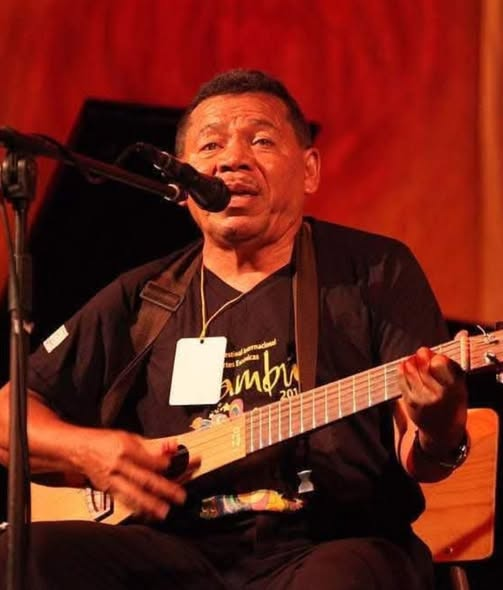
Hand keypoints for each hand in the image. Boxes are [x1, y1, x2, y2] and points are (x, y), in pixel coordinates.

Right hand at [74, 429, 197, 520]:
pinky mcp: (107, 490)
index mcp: (124, 448)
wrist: (79, 450)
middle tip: (179, 496)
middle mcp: (118, 466)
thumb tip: (172, 446)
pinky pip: (124, 499)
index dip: (163, 464)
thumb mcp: (129, 437)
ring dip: (150, 504)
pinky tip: (146, 513)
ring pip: (133, 494)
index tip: (176, 466)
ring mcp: (111, 480)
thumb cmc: (106, 441)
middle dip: (163, 489)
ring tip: (164, 512)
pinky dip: (136, 507)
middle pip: (143, 478)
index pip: (147, 459)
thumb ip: (151, 445)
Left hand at [397, 342, 467, 454]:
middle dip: (422, 356)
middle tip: (422, 351)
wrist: (443, 432)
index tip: (436, 356)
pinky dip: (402, 370)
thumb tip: (462, 333)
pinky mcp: (409, 402)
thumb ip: (456, 359)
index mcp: (455, 389)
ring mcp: (423, 399)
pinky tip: (404, 366)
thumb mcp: (460, 384)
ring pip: (412, 372)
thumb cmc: (453, 402)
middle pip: (425, 367)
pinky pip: (402, 381)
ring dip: (411, 361)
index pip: (443, 367)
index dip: (438, 359)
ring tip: (413, 358)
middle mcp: (439, 395)